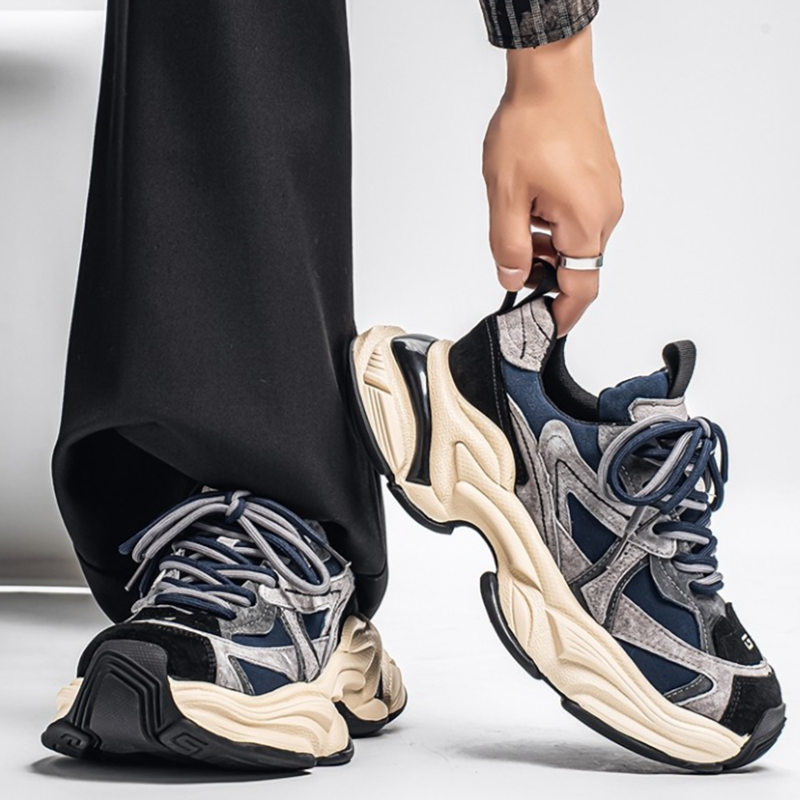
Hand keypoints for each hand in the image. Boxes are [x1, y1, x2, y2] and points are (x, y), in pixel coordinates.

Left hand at [483, 26, 622, 335]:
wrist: (552, 75)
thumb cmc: (533, 125)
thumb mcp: (506, 197)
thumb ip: (508, 247)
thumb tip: (512, 280)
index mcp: (586, 224)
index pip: (581, 290)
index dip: (561, 316)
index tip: (545, 330)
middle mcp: (605, 212)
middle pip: (577, 265)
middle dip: (544, 272)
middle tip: (513, 262)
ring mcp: (606, 194)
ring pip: (575, 240)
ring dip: (546, 243)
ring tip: (517, 216)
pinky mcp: (601, 179)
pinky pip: (579, 216)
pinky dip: (554, 222)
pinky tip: (531, 201)